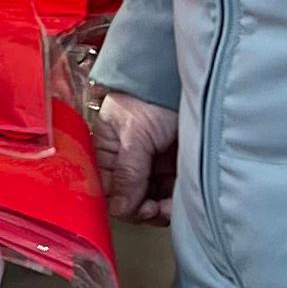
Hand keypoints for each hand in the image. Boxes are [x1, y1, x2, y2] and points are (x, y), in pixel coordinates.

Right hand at [89, 90, 179, 223]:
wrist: (179, 77)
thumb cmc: (151, 94)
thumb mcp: (135, 134)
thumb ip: (128, 173)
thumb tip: (121, 208)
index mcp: (107, 151)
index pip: (107, 189)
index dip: (122, 204)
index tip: (138, 209)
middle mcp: (126, 160)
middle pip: (129, 199)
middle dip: (143, 208)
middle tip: (155, 209)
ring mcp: (151, 164)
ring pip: (150, 200)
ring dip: (160, 209)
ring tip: (169, 206)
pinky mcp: (173, 166)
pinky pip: (169, 193)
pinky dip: (174, 200)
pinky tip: (177, 200)